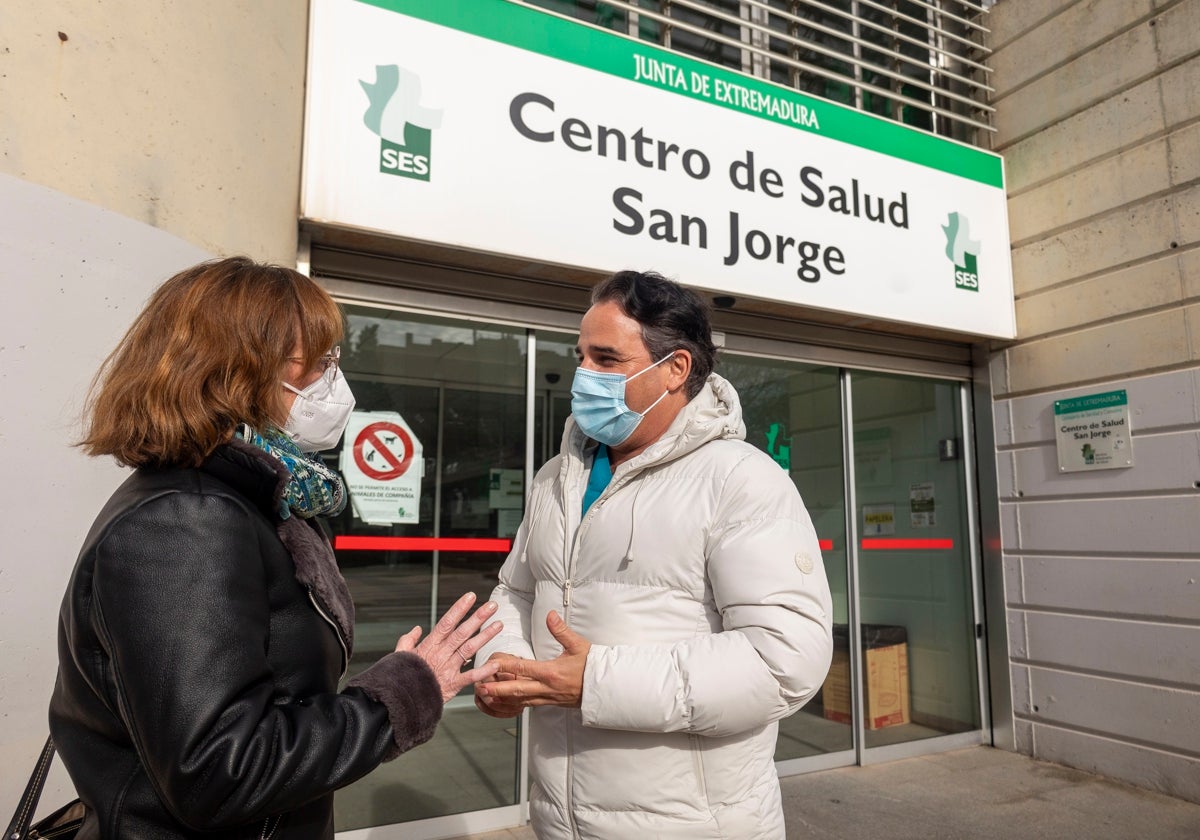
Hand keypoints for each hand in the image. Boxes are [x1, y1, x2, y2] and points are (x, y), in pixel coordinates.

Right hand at [395, 592, 502, 702]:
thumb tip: (416, 629)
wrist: (400, 700)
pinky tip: (496, 663)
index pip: (447, 622)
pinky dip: (483, 671)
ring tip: (498, 625)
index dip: (459, 608)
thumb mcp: (400, 655)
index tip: (470, 597)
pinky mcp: (452, 684)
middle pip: (462, 632)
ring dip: (485, 636)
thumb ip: (408, 640)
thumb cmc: (401, 678)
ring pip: (469, 649)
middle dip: (478, 617)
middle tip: (492, 606)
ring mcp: (448, 668)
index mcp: (429, 645)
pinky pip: (470, 676)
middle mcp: (441, 654)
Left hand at [474, 611, 589, 710]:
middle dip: (496, 690)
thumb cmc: (591, 665)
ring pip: (520, 701)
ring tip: (485, 697)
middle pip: (516, 690)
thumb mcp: (577, 645)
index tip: (491, 663)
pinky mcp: (549, 703)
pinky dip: (514, 704)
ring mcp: (547, 698)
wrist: (605, 687)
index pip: (523, 668)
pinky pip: (528, 705)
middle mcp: (546, 688)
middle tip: (479, 687)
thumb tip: (550, 615)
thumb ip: (561, 630)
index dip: (505, 666)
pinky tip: (504, 703)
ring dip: (502, 699)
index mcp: (551, 672)